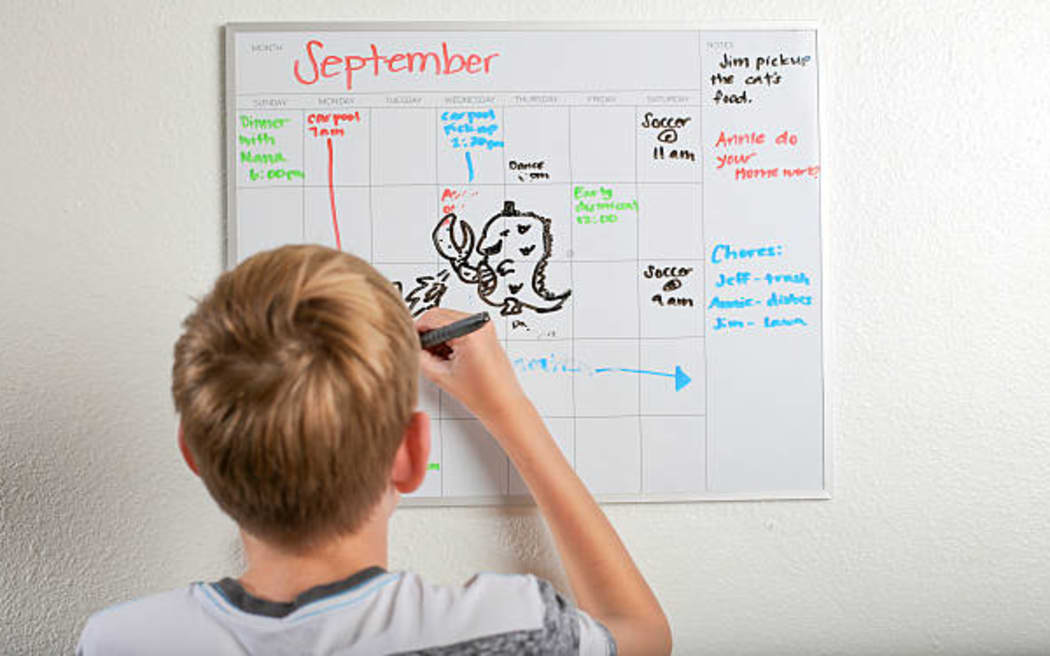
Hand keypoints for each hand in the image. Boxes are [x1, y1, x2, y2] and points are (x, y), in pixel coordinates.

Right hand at [416, 308, 529, 431]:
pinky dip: (451, 337)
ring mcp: (485, 326)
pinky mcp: (487, 332)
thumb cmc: (483, 395)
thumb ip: (421, 356)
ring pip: (449, 319)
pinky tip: (449, 355)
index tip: (410, 340)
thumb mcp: (441, 375)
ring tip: (439, 358)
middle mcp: (480, 324)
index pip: (432, 317)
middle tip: (422, 352)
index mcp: (470, 332)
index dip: (417, 329)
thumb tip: (413, 345)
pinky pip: (461, 325)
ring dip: (439, 334)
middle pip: (440, 315)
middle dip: (428, 332)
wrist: (504, 404)